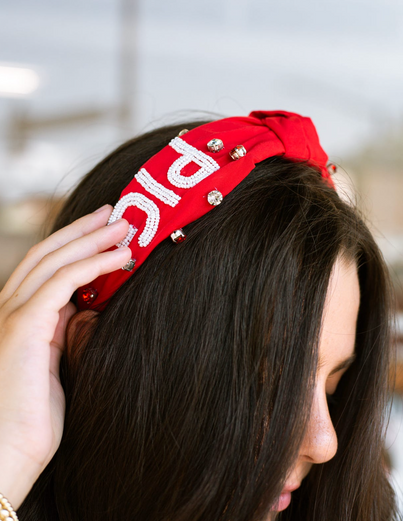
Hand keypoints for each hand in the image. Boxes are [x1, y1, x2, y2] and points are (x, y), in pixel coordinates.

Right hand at [0, 205, 130, 508]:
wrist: (9, 456)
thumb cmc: (34, 419)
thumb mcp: (56, 363)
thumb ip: (67, 331)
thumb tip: (91, 308)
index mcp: (18, 317)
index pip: (45, 267)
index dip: (73, 243)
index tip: (103, 230)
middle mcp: (9, 308)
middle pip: (47, 253)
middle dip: (83, 230)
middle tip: (115, 213)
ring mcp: (13, 315)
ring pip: (55, 260)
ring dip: (92, 239)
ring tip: (125, 226)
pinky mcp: (25, 327)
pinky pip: (64, 282)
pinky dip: (94, 263)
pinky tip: (121, 256)